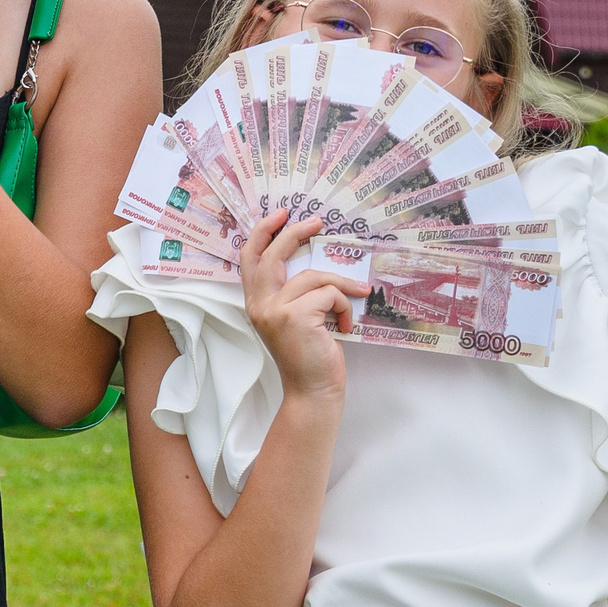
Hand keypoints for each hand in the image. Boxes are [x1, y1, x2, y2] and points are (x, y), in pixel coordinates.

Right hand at [240, 209, 363, 399]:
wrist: (313, 390)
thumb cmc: (309, 355)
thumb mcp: (294, 318)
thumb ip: (293, 292)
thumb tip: (316, 262)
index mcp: (256, 302)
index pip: (249, 257)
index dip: (263, 232)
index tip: (281, 215)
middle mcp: (259, 304)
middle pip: (273, 255)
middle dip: (295, 233)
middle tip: (317, 223)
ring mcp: (274, 310)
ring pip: (313, 276)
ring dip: (341, 284)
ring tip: (357, 294)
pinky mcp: (295, 316)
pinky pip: (329, 293)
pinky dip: (344, 306)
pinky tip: (344, 325)